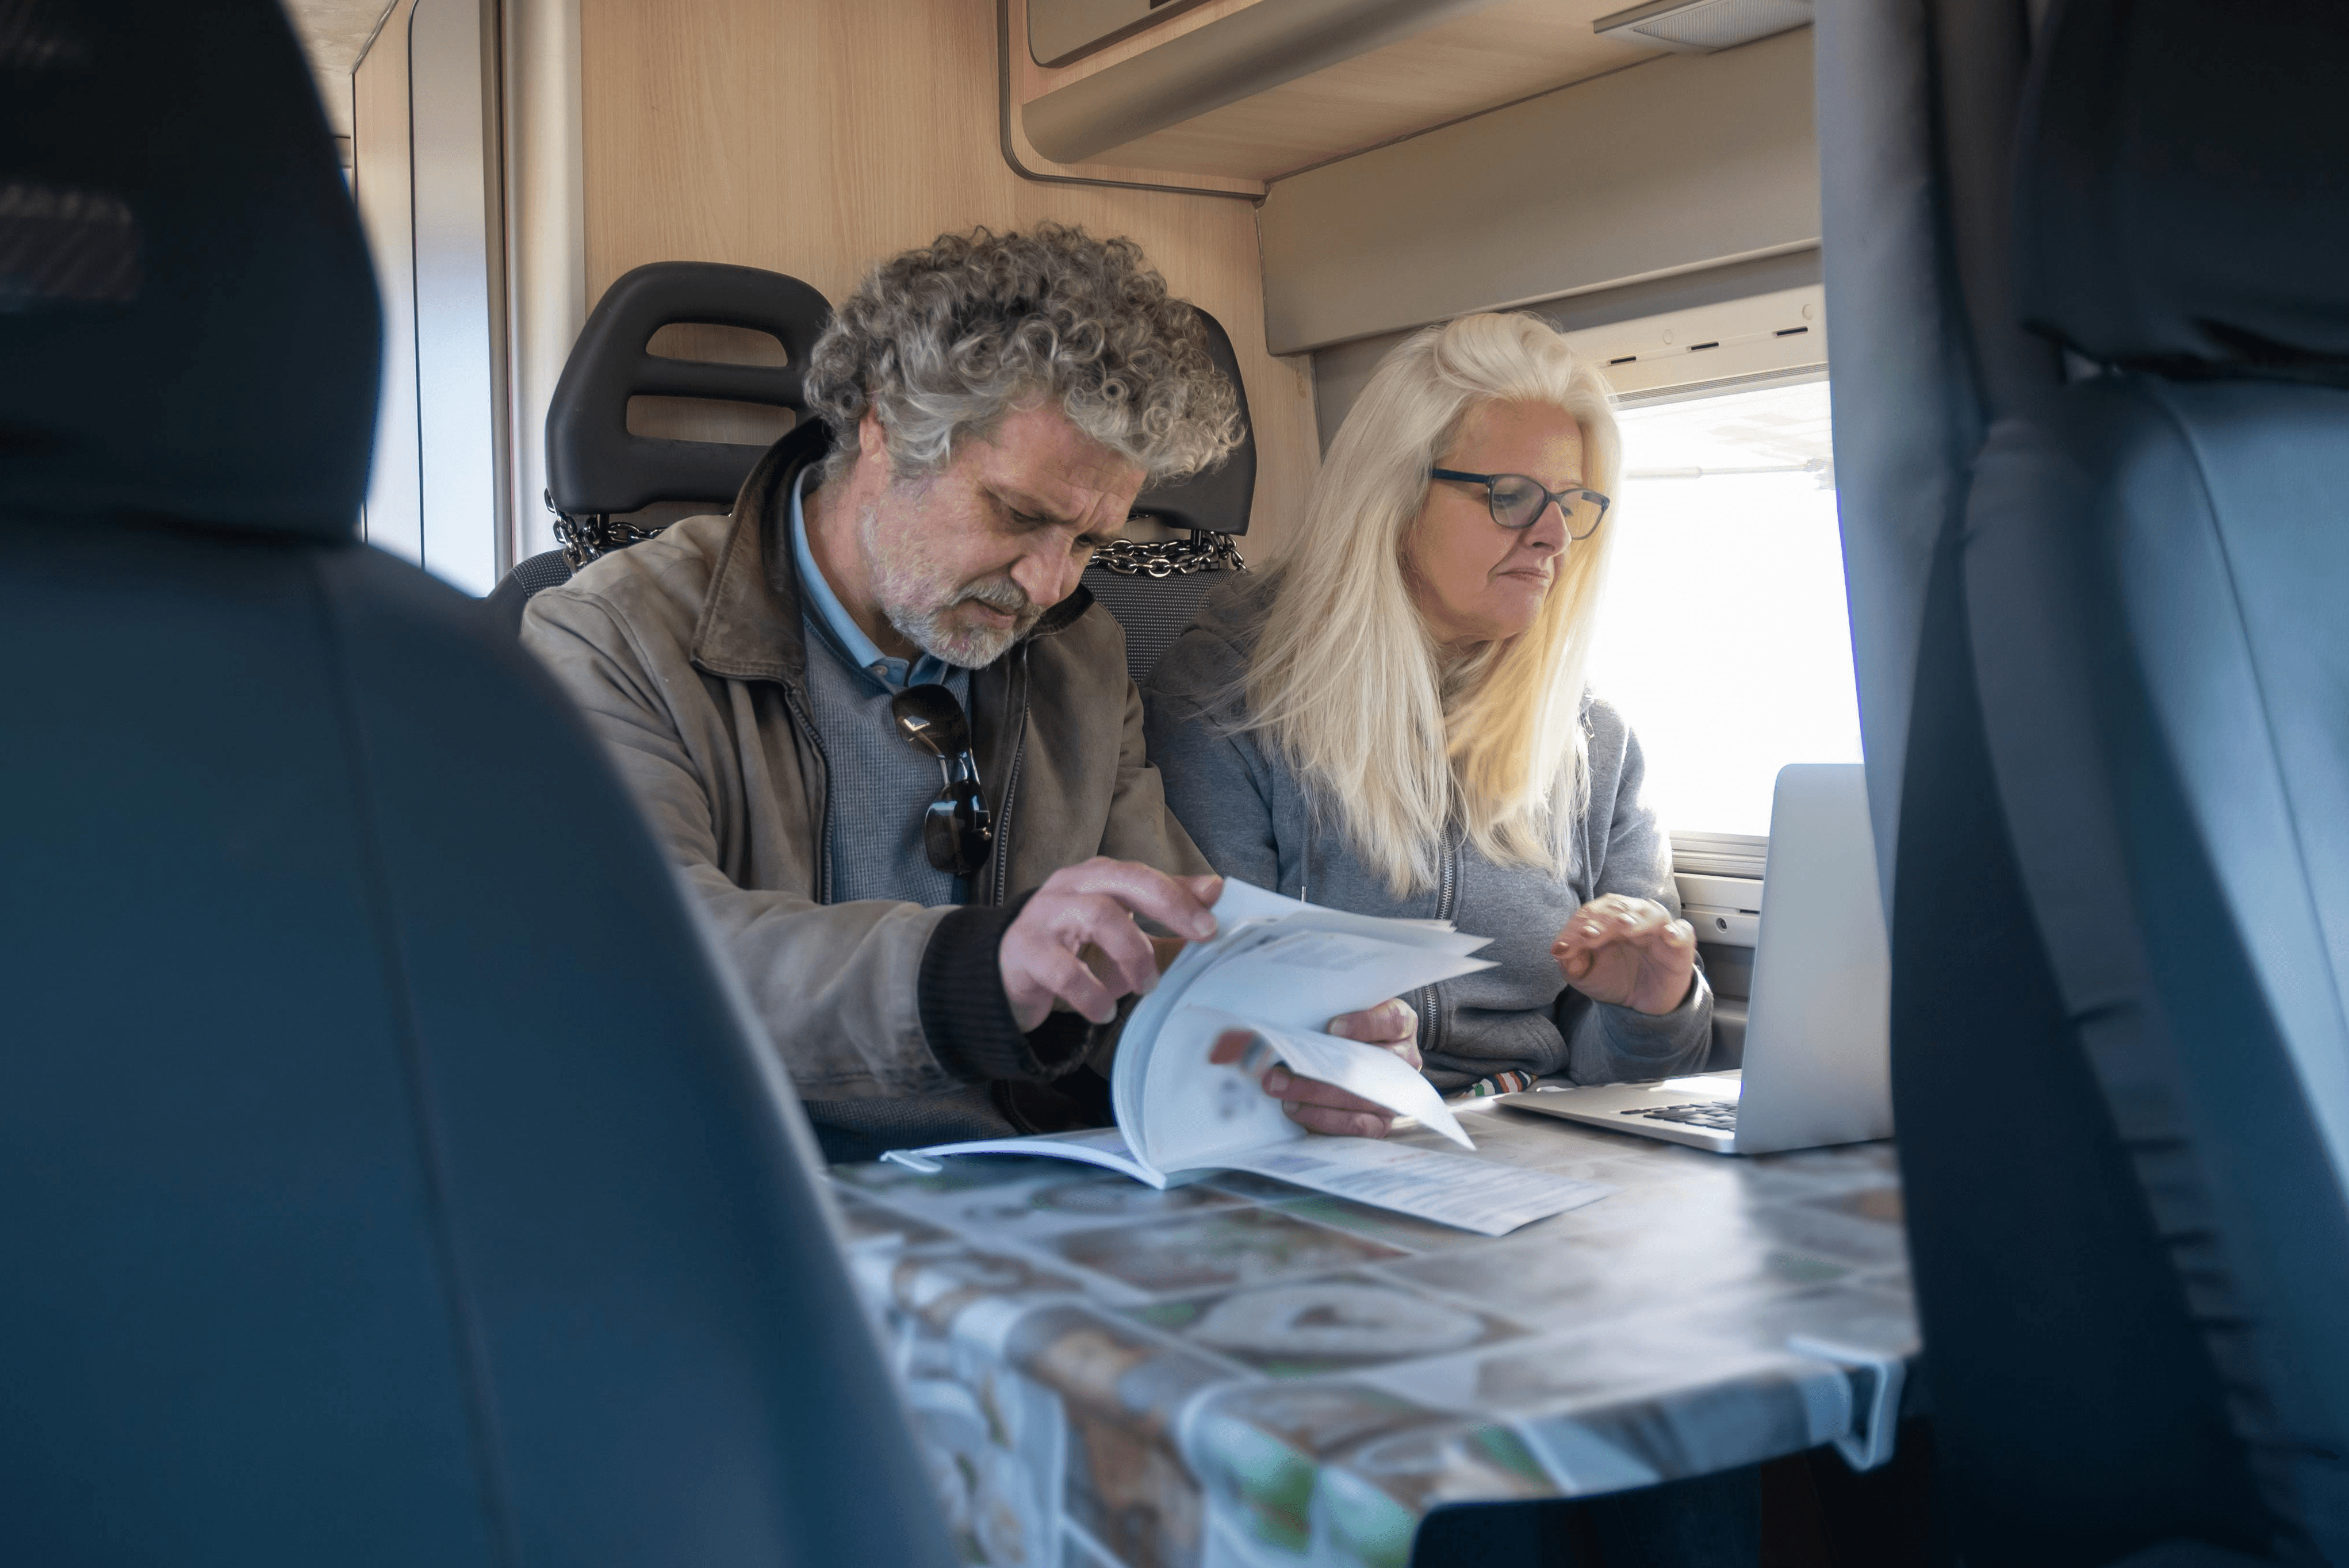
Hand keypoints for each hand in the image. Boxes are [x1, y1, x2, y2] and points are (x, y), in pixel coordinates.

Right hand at [1000, 859, 1221, 1031]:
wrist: (1002, 972)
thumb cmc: (1071, 948)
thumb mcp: (1120, 928)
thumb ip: (1164, 911)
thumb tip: (1214, 891)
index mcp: (1096, 877)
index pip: (1143, 874)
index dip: (1181, 893)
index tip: (1212, 922)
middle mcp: (1070, 887)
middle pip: (1123, 882)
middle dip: (1167, 907)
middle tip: (1198, 939)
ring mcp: (1044, 916)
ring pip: (1098, 917)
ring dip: (1134, 954)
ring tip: (1145, 986)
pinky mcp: (1025, 952)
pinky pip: (1066, 971)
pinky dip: (1093, 994)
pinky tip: (1104, 1011)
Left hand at [1208, 997, 1422, 1138]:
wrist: (1366, 1051)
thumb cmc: (1350, 1025)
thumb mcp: (1347, 1009)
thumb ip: (1328, 1010)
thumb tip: (1283, 1022)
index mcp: (1400, 1025)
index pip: (1392, 1021)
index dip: (1365, 1025)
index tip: (1332, 1029)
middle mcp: (1404, 1060)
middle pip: (1369, 1068)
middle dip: (1321, 1074)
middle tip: (1279, 1073)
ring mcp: (1395, 1093)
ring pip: (1363, 1101)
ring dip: (1318, 1100)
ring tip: (1282, 1096)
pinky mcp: (1382, 1120)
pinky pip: (1359, 1126)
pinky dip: (1326, 1121)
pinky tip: (1297, 1112)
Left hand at [1551, 894, 1696, 1014]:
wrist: (1641, 1005)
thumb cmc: (1614, 980)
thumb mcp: (1585, 974)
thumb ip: (1571, 961)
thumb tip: (1558, 949)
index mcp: (1609, 921)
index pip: (1594, 911)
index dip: (1580, 924)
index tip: (1567, 944)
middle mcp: (1634, 920)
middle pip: (1621, 908)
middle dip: (1604, 919)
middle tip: (1590, 933)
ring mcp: (1658, 931)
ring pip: (1651, 913)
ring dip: (1637, 918)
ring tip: (1625, 927)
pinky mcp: (1679, 946)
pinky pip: (1683, 932)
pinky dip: (1677, 931)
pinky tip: (1667, 936)